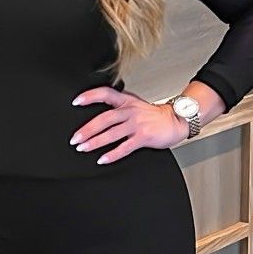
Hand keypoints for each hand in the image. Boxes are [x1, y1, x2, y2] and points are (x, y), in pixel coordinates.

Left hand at [70, 82, 222, 162]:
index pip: (105, 93)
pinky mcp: (144, 137)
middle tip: (75, 138)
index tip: (76, 102)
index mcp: (126, 101)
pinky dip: (112, 154)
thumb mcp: (135, 105)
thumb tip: (99, 118)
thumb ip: (119, 108)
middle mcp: (130, 111)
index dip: (90, 96)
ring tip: (83, 148)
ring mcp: (137, 124)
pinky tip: (102, 159)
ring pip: (112, 133)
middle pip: (104, 118)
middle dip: (87, 129)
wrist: (177, 119)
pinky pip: (125, 147)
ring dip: (95, 142)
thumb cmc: (154, 115)